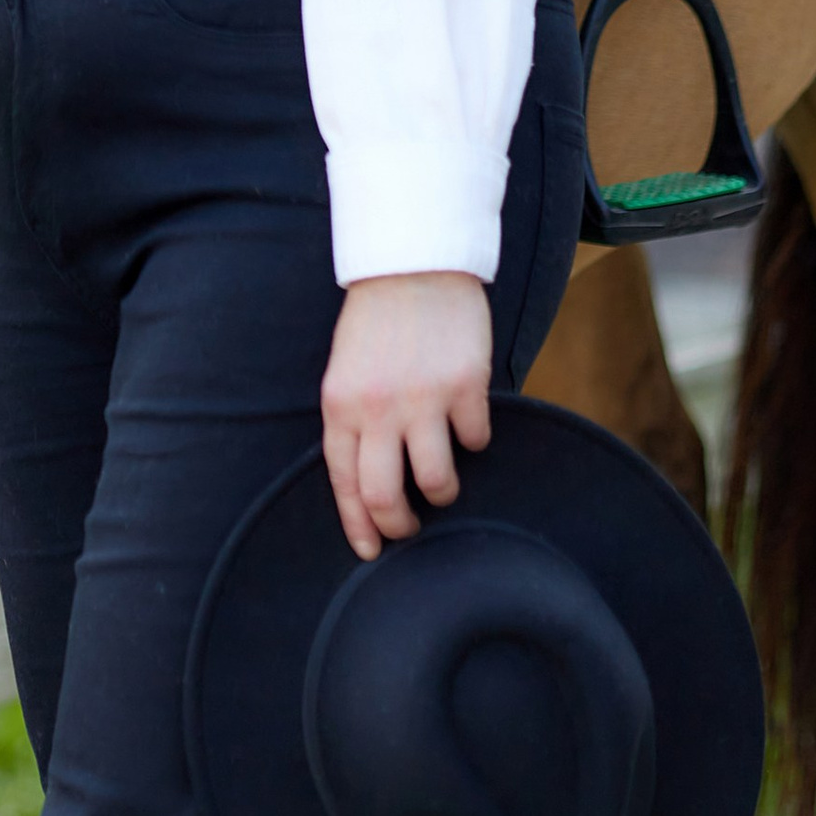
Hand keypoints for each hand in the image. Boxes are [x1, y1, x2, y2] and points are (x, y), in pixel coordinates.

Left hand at [322, 272, 492, 562]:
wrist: (413, 264)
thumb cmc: (376, 319)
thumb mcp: (346, 370)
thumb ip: (354, 419)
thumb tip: (368, 480)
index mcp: (340, 406)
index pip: (344, 484)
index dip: (358, 525)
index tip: (370, 551)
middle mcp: (378, 409)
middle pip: (386, 496)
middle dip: (400, 526)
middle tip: (411, 529)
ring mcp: (423, 399)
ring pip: (436, 481)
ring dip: (443, 491)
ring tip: (444, 481)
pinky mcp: (464, 386)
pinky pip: (475, 440)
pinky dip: (473, 441)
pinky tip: (468, 424)